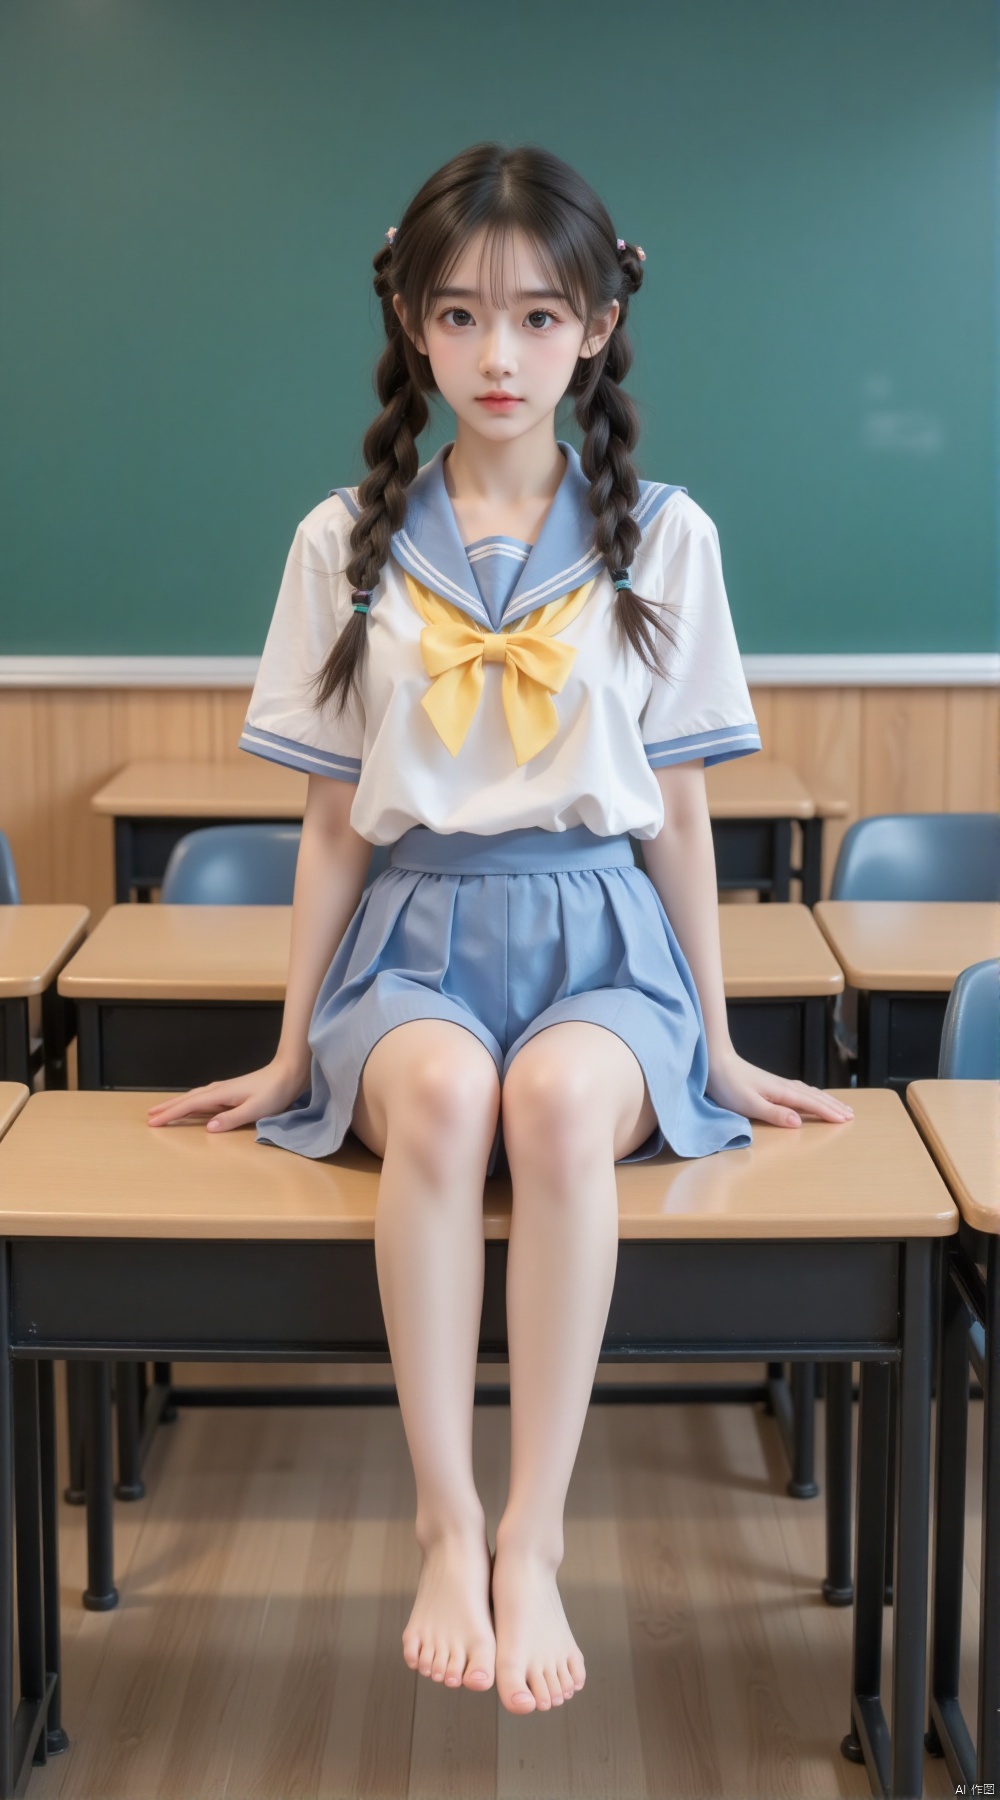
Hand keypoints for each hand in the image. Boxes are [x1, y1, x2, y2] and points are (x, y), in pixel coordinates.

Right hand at [146, 1056, 308, 1133]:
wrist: (288, 1072)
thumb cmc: (274, 1092)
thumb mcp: (255, 1109)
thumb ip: (232, 1118)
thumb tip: (208, 1128)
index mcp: (221, 1094)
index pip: (189, 1106)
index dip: (170, 1114)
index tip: (153, 1122)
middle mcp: (219, 1090)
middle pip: (187, 1100)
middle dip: (168, 1107)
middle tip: (149, 1115)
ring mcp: (224, 1089)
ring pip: (194, 1097)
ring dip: (177, 1103)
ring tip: (163, 1109)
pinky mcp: (230, 1091)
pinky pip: (203, 1097)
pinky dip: (191, 1101)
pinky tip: (192, 1103)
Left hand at [706, 1044, 852, 1129]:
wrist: (715, 1062)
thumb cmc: (728, 1086)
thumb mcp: (749, 1104)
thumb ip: (774, 1113)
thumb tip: (799, 1122)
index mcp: (781, 1092)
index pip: (811, 1104)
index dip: (828, 1112)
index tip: (845, 1120)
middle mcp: (783, 1086)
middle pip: (814, 1096)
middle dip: (833, 1105)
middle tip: (851, 1114)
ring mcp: (777, 1083)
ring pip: (809, 1092)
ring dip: (825, 1099)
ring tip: (839, 1106)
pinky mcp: (771, 1083)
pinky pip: (800, 1089)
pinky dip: (812, 1094)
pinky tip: (811, 1095)